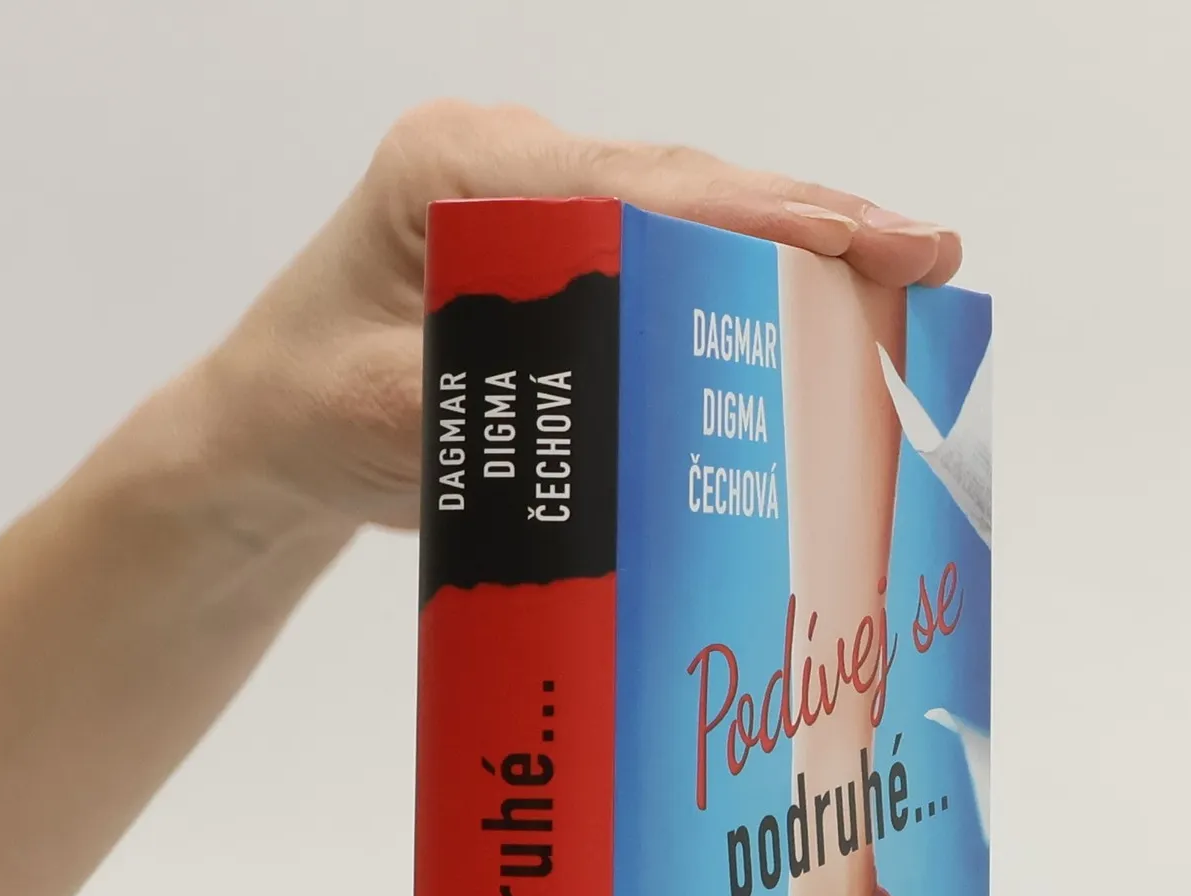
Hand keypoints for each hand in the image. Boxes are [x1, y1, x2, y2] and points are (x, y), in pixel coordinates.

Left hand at [199, 99, 962, 532]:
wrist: (266, 435)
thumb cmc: (308, 412)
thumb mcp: (388, 414)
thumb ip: (496, 398)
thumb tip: (622, 405)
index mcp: (459, 173)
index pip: (636, 189)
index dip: (758, 215)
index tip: (857, 239)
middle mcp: (506, 166)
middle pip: (684, 185)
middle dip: (809, 219)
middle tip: (924, 254)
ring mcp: (535, 202)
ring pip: (689, 210)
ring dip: (793, 242)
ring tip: (902, 267)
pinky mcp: (555, 251)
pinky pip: (667, 249)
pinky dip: (746, 275)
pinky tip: (822, 298)